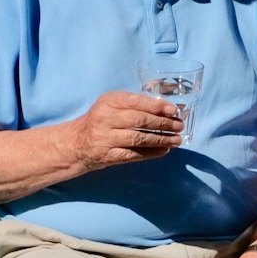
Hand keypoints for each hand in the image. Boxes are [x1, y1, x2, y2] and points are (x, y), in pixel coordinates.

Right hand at [69, 92, 184, 170]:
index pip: (135, 101)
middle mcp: (105, 118)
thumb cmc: (101, 121)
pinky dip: (151, 153)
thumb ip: (136, 103)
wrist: (77, 143)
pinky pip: (133, 154)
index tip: (173, 110)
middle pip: (138, 120)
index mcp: (108, 101)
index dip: (156, 106)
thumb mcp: (113, 105)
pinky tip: (164, 150)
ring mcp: (105, 138)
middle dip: (162, 124)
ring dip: (160, 140)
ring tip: (177, 140)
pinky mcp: (108, 155)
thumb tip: (168, 108)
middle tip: (179, 126)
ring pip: (137, 139)